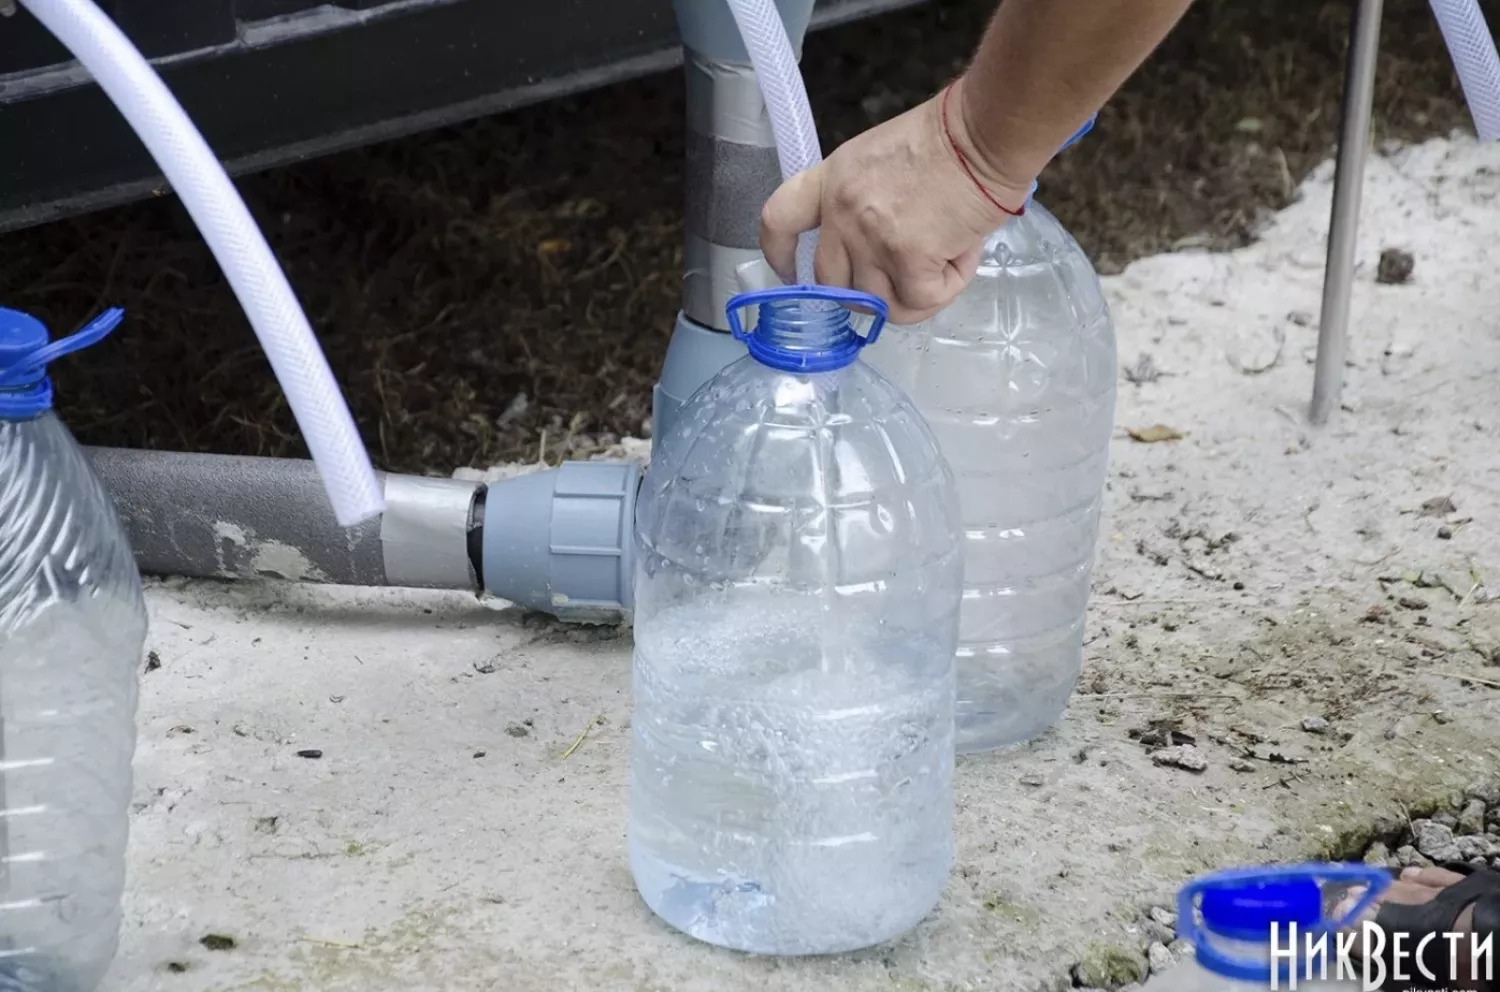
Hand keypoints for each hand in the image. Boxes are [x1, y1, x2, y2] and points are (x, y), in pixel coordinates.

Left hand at [759, 78, 1034, 324]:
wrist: (985, 131)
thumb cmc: (949, 138)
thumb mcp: (881, 159)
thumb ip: (862, 200)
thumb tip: (876, 249)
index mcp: (831, 180)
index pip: (779, 221)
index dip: (781, 256)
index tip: (791, 275)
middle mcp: (841, 211)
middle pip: (830, 284)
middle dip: (868, 292)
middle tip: (905, 278)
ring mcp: (870, 236)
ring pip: (878, 302)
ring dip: (915, 292)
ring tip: (946, 256)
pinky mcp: (907, 257)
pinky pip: (920, 302)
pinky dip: (946, 288)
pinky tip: (962, 256)